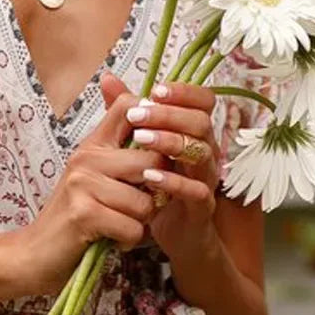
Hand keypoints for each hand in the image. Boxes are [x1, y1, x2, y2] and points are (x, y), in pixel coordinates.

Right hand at [12, 85, 168, 297]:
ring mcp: (83, 184)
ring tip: (119, 225)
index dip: (156, 121)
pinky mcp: (84, 214)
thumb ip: (123, 154)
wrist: (36, 254)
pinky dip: (128, 241)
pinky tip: (111, 239)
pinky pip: (132, 228)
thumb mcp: (96, 178)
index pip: (129, 106)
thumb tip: (156, 127)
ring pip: (146, 202)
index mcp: (92, 145)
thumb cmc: (75, 218)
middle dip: (156, 191)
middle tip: (138, 206)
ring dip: (140, 223)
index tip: (159, 150)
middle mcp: (86, 158)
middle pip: (152, 160)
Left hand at [98, 70, 218, 259]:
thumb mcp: (139, 147)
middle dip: (171, 114)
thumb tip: (107, 79)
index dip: (185, 92)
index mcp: (194, 134)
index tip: (155, 90)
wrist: (172, 234)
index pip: (204, 101)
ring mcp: (206, 179)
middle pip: (202, 122)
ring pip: (201, 152)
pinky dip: (174, 181)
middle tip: (139, 116)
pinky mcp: (202, 206)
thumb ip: (126, 114)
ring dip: (171, 142)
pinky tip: (151, 176)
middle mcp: (205, 152)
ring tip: (142, 141)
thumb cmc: (158, 186)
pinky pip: (196, 190)